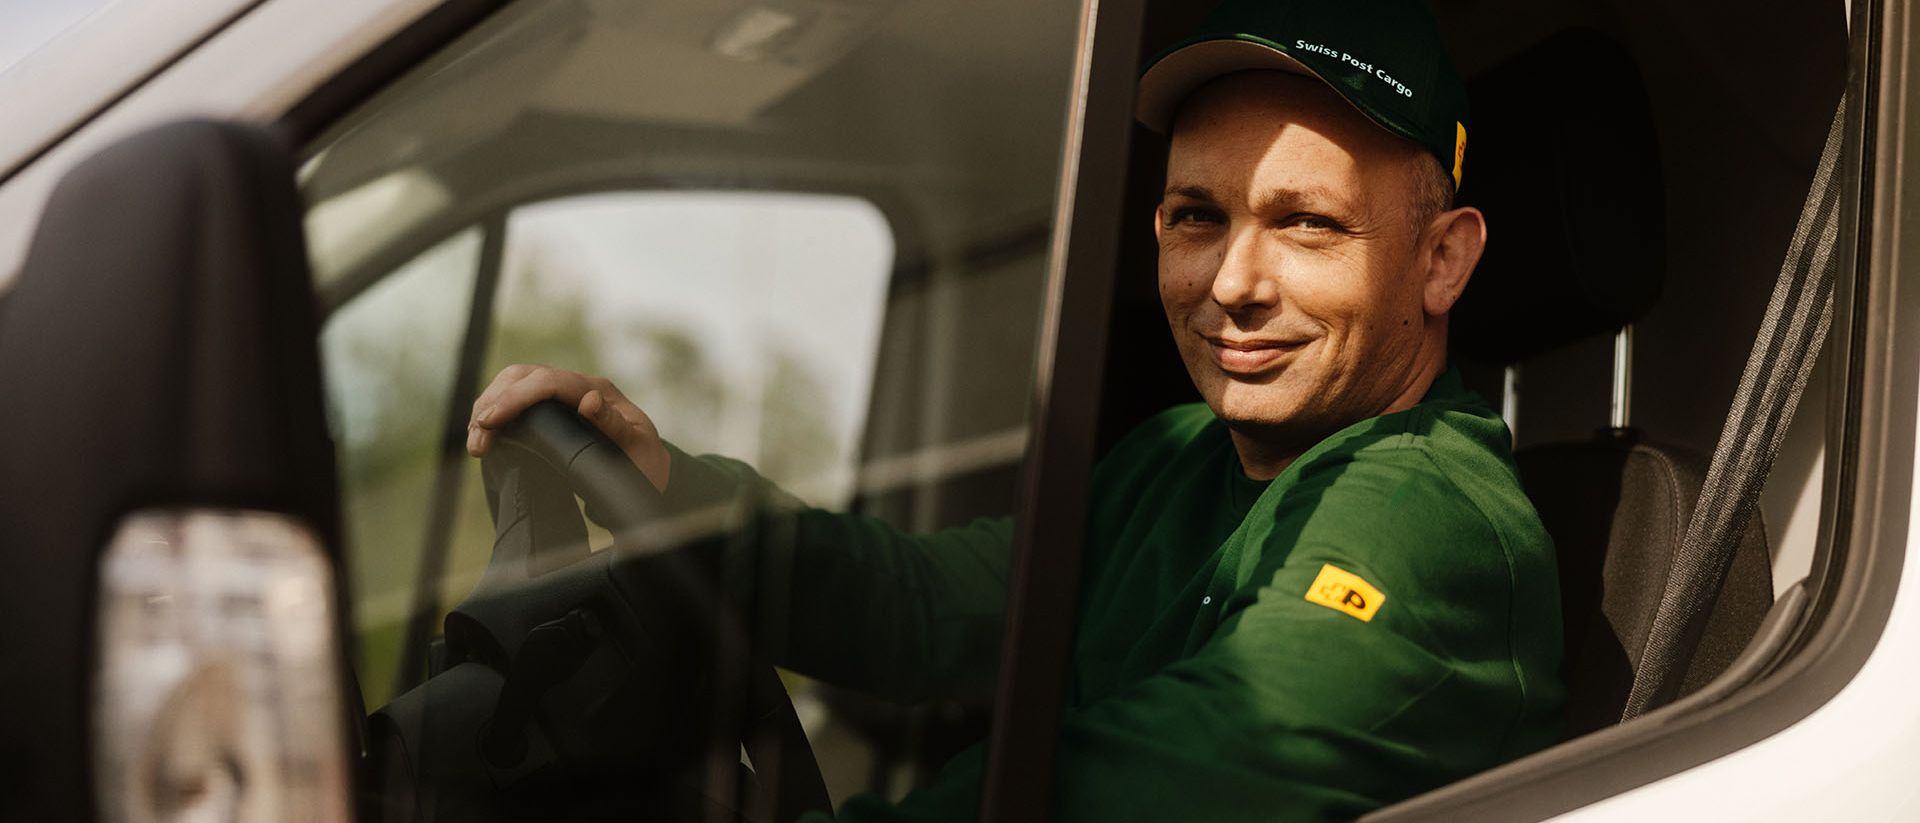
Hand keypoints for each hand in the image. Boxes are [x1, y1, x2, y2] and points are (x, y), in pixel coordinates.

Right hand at [466, 364, 671, 491]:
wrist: (650, 470)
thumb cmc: (645, 462)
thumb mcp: (639, 449)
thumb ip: (616, 425)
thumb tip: (588, 400)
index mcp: (599, 391)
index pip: (549, 383)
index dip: (516, 399)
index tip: (491, 422)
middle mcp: (579, 387)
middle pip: (525, 376)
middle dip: (495, 403)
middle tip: (478, 441)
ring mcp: (564, 396)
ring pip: (515, 384)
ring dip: (489, 408)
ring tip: (477, 443)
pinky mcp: (553, 409)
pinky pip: (518, 401)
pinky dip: (496, 415)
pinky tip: (484, 435)